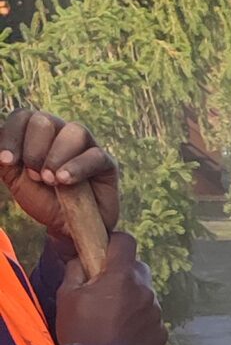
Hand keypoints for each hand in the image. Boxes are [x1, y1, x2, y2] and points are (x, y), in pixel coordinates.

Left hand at [0, 106, 120, 238]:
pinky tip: (65, 182)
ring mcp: (86, 146)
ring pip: (74, 131)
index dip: (12, 136)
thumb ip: (3, 161)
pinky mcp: (106, 163)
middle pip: (45, 120)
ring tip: (52, 181)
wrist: (67, 227)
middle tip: (35, 176)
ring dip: (56, 156)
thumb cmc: (43, 200)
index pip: (23, 117)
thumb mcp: (15, 180)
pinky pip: (94, 156)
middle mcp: (61, 132)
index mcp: (37, 132)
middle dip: (34, 150)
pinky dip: (77, 167)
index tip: (6, 162)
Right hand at [54, 234, 164, 344]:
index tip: (105, 250)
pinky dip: (140, 319)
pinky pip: (152, 317)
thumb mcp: (67, 296)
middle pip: (138, 268)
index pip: (126, 242)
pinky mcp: (162, 333)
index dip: (115, 242)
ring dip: (133, 297)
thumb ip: (77, 270)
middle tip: (106, 288)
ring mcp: (156, 313)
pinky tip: (124, 332)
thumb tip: (84, 260)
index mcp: (121, 276)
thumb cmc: (79, 333)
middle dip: (124, 272)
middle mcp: (145, 291)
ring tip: (114, 316)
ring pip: (146, 294)